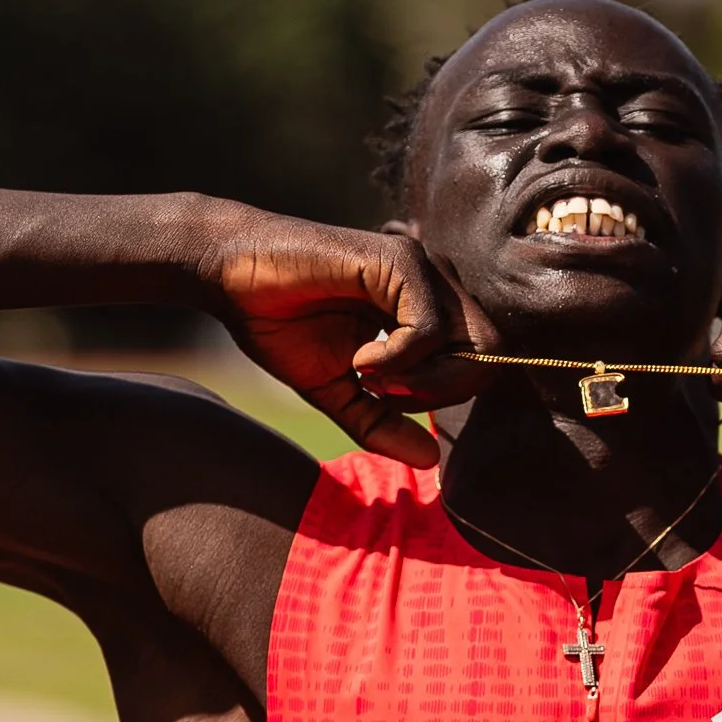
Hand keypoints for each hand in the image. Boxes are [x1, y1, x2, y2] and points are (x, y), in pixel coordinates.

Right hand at [201, 212, 472, 467]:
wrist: (230, 277)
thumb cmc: (281, 324)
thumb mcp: (338, 391)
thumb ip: (382, 424)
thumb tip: (431, 460)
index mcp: (425, 311)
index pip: (480, 363)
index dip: (443, 394)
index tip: (388, 396)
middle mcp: (433, 287)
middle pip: (490, 355)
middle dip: (444, 390)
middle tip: (385, 391)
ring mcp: (420, 269)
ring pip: (472, 343)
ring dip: (421, 377)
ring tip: (367, 373)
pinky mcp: (399, 260)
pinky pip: (428, 329)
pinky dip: (397, 359)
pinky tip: (359, 357)